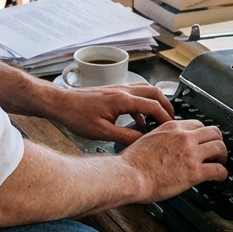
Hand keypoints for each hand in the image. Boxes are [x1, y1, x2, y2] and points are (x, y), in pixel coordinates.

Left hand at [54, 82, 174, 145]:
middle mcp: (122, 91)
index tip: (171, 128)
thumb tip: (142, 142)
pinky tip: (138, 121)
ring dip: (155, 103)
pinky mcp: (112, 92)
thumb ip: (125, 137)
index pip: (153, 105)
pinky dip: (142, 106)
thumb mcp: (102, 132)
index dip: (165, 118)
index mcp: (122, 100)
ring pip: (145, 91)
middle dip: (166, 105)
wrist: (60, 103)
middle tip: (172, 120)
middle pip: (154, 92)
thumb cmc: (76, 115)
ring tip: (158, 120)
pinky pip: (134, 95)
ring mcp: (118, 89)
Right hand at [119, 119, 227, 201]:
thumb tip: (167, 145)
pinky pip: (218, 170)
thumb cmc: (132, 162)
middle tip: (216, 151)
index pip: (197, 124)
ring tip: (220, 162)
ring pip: (220, 147)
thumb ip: (162, 138)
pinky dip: (222, 174)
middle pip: (213, 132)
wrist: (128, 175)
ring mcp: (191, 154)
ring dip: (222, 156)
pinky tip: (219, 177)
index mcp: (171, 127)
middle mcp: (184, 137)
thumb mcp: (147, 139)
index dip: (203, 134)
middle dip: (216, 141)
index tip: (203, 141)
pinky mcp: (194, 172)